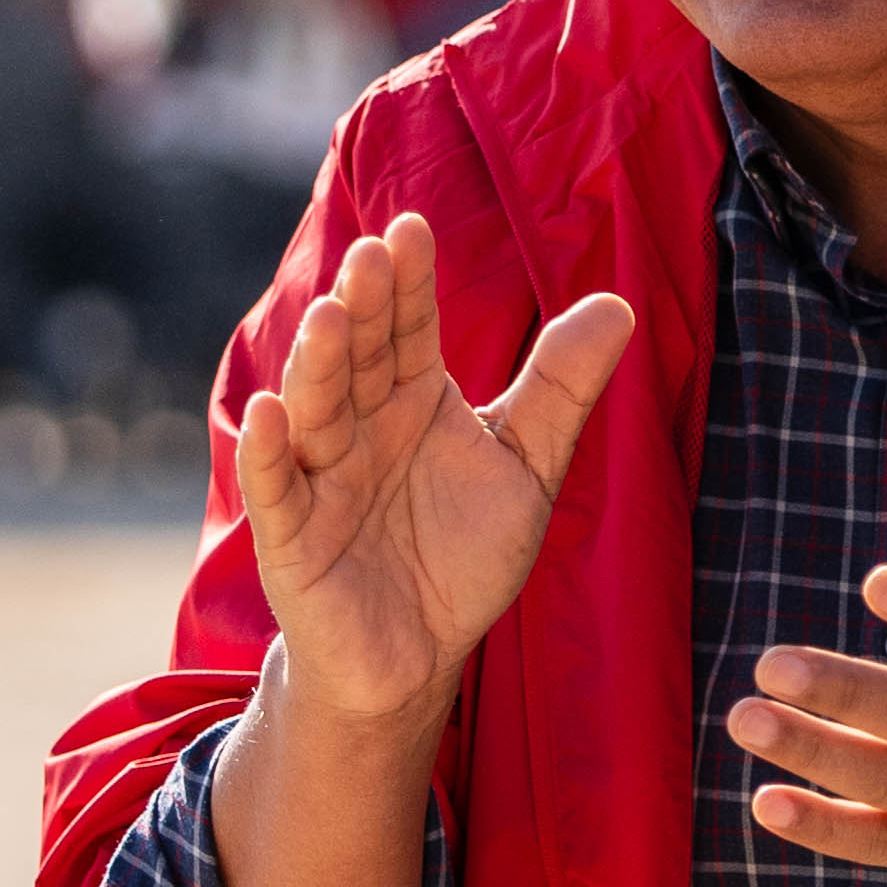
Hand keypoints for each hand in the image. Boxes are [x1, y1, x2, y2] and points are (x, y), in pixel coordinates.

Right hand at [231, 214, 634, 735]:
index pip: (410, 328)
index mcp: (412, 397)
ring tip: (331, 319)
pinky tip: (270, 414)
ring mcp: (320, 478)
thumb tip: (618, 304)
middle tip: (372, 256)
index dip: (411, 282)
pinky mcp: (292, 539)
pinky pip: (277, 491)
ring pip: (315, 410)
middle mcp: (360, 425)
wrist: (417, 657)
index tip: (412, 229)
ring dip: (318, 366)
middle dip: (365, 308)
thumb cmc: (461, 556)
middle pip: (360, 357)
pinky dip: (268, 454)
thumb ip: (560, 389)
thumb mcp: (527, 468)